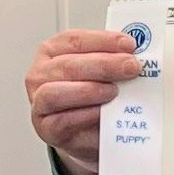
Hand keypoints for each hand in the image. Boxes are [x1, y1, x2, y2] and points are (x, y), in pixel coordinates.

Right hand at [26, 27, 148, 174]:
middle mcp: (40, 74)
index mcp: (53, 51)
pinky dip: (85, 115)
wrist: (84, 135)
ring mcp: (39, 102)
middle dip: (104, 65)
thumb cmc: (89, 98)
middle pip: (69, 65)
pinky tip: (102, 113)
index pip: (75, 40)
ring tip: (114, 91)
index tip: (130, 45)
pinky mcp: (46, 128)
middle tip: (131, 67)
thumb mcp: (99, 74)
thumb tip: (134, 57)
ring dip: (90, 90)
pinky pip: (63, 120)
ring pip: (57, 92)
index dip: (103, 41)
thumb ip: (110, 62)